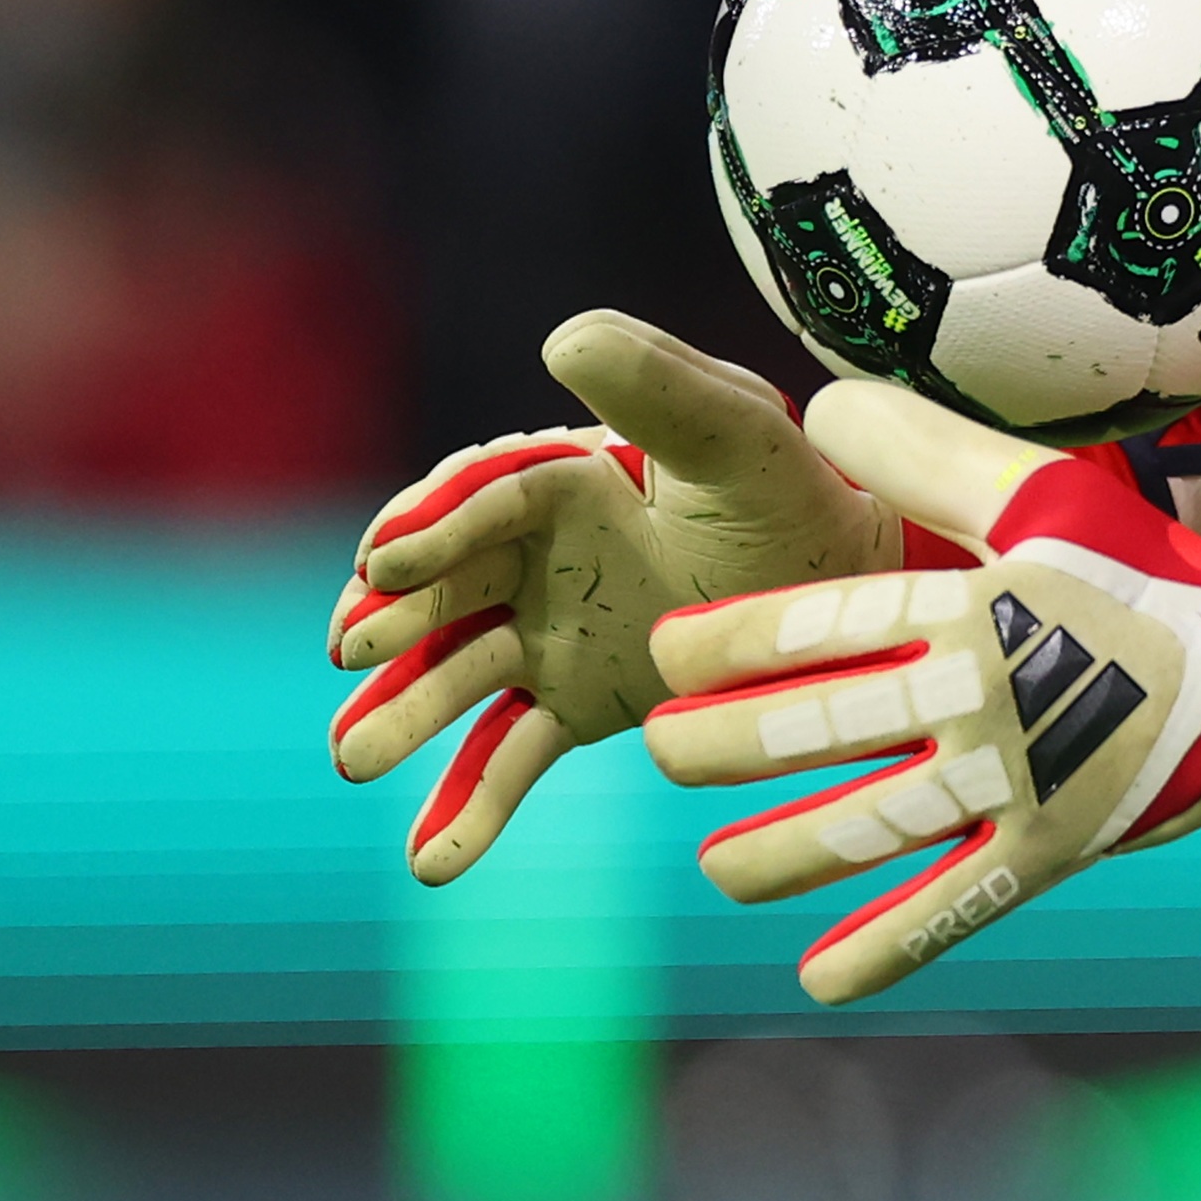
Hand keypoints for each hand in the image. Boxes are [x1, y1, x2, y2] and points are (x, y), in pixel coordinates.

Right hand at [327, 310, 901, 884]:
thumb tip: (563, 338)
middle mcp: (538, 556)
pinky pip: (509, 754)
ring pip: (458, 676)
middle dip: (392, 623)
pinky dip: (469, 804)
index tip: (383, 562)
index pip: (479, 505)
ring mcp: (547, 633)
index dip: (430, 531)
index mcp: (566, 480)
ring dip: (403, 715)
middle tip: (350, 657)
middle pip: (445, 591)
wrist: (849, 589)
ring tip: (354, 760)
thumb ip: (658, 387)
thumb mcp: (737, 434)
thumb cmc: (797, 492)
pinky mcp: (574, 702)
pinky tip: (432, 862)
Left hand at [640, 379, 1200, 1005]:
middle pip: (822, 727)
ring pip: (870, 827)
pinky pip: (954, 909)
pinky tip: (819, 979)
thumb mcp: (1043, 495)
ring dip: (781, 854)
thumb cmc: (1147, 572)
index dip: (731, 641)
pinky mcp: (1051, 850)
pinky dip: (887, 947)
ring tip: (715, 869)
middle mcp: (979, 696)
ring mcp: (1014, 783)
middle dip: (724, 745)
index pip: (825, 624)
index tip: (668, 653)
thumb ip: (929, 454)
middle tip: (661, 750)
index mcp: (971, 606)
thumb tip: (821, 406)